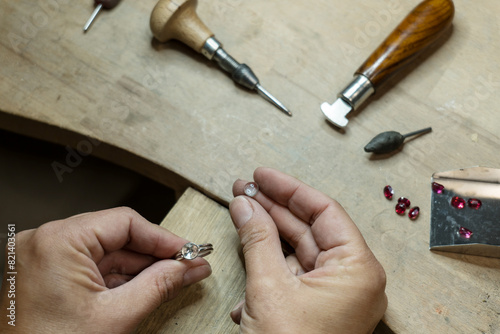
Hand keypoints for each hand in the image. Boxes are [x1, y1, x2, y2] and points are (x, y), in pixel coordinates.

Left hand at [0, 207, 210, 332]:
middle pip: (116, 236)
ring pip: (105, 252)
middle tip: (185, 266)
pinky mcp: (46, 275)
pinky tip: (144, 287)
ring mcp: (43, 258)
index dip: (162, 238)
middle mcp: (45, 243)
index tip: (187, 251)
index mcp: (57, 242)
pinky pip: (90, 266)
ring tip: (170, 280)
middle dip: (153, 255)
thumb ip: (159, 285)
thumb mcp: (116, 317)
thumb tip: (188, 267)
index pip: (125, 222)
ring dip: (139, 268)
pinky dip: (118, 278)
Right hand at [229, 167, 386, 332]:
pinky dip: (268, 264)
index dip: (290, 189)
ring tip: (241, 211)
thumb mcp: (269, 288)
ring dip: (267, 235)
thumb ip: (257, 239)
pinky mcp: (315, 307)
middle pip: (310, 228)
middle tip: (245, 189)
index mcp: (357, 269)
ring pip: (298, 250)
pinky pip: (292, 273)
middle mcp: (351, 279)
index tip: (262, 175)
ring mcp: (333, 294)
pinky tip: (247, 253)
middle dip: (273, 208)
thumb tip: (244, 203)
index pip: (324, 211)